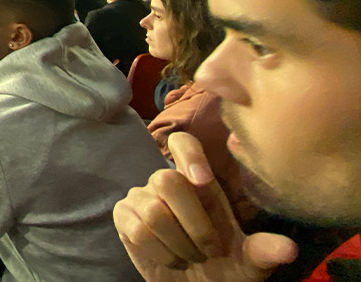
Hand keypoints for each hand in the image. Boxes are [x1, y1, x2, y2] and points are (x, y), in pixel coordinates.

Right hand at [113, 132, 297, 281]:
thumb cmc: (224, 269)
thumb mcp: (249, 263)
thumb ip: (263, 252)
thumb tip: (288, 250)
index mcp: (200, 183)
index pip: (184, 144)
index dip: (190, 155)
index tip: (203, 182)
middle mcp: (167, 183)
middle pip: (167, 180)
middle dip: (193, 224)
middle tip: (209, 251)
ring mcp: (142, 198)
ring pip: (154, 211)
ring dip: (179, 245)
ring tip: (190, 258)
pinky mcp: (124, 217)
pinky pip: (137, 230)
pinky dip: (160, 253)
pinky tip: (172, 260)